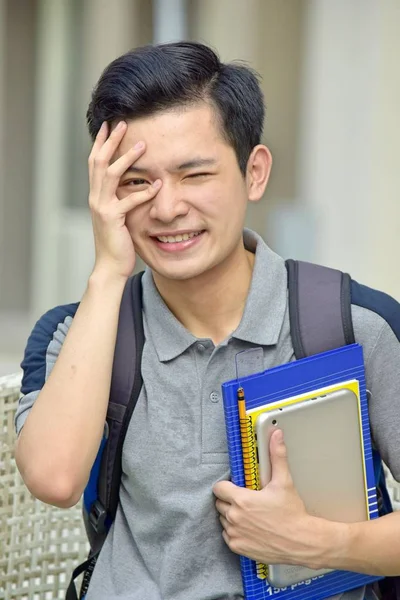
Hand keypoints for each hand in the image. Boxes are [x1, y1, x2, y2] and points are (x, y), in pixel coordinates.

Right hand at [88, 121, 161, 279]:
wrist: (110, 266)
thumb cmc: (118, 242)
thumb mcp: (119, 216)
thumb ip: (122, 199)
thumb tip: (136, 184)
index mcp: (97, 195)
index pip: (95, 163)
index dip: (101, 143)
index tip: (109, 126)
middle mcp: (96, 198)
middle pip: (98, 162)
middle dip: (111, 141)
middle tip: (123, 123)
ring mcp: (102, 208)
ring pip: (110, 175)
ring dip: (126, 158)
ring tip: (142, 146)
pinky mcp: (112, 219)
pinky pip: (129, 201)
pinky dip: (144, 192)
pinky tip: (158, 185)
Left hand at [213, 429, 318, 566]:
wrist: (302, 542)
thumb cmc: (292, 514)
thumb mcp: (284, 482)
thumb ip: (277, 456)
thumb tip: (276, 436)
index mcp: (242, 500)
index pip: (219, 488)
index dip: (226, 486)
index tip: (235, 487)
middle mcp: (235, 517)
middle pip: (220, 503)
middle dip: (230, 500)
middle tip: (246, 501)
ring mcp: (235, 534)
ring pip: (224, 519)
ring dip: (232, 516)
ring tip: (250, 514)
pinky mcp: (238, 547)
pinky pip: (228, 536)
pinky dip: (235, 532)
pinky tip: (250, 528)